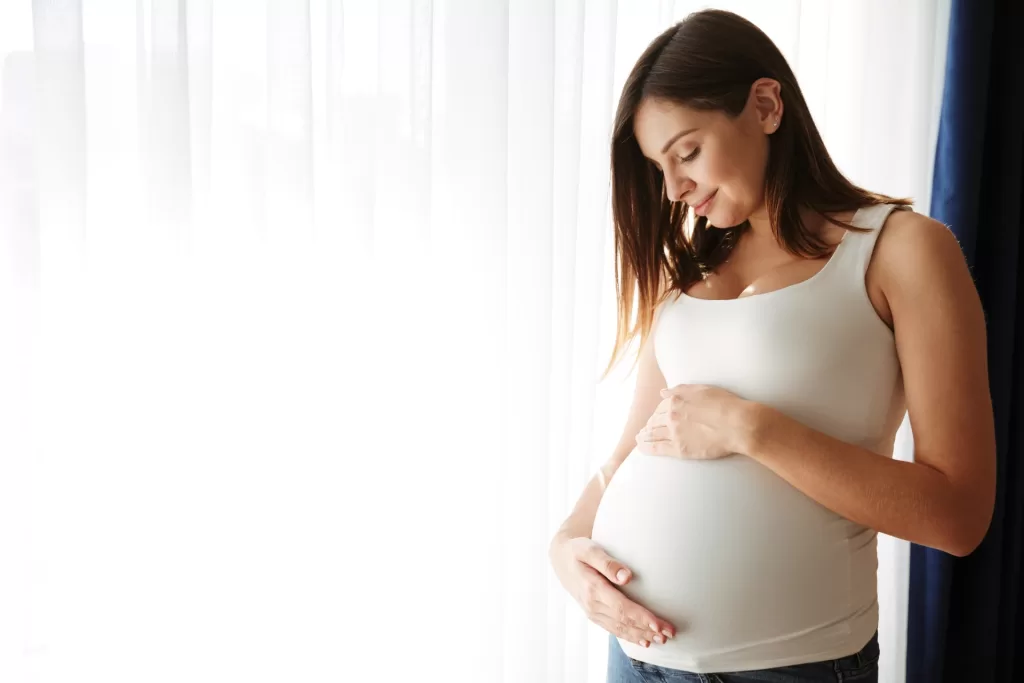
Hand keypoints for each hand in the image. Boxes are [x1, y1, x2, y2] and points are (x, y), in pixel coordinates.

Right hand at [548, 534, 674, 647]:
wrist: (561, 558)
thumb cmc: (578, 550)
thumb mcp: (589, 550)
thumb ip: (608, 563)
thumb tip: (627, 576)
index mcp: (592, 589)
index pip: (621, 608)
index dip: (641, 618)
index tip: (659, 624)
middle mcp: (592, 604)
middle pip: (624, 621)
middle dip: (647, 629)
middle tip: (669, 634)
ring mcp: (592, 611)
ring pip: (619, 628)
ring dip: (640, 635)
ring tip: (661, 640)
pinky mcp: (594, 613)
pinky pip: (613, 628)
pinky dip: (628, 636)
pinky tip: (643, 640)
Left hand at [635, 384, 751, 459]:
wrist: (738, 425)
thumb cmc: (725, 404)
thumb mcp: (702, 389)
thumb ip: (680, 390)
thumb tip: (662, 392)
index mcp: (676, 401)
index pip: (661, 407)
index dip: (657, 412)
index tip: (656, 416)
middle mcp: (671, 416)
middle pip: (655, 421)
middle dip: (649, 424)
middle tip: (646, 428)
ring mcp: (674, 434)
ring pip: (652, 434)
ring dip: (644, 435)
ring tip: (640, 437)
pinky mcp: (679, 449)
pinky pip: (656, 448)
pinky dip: (646, 447)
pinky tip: (641, 447)